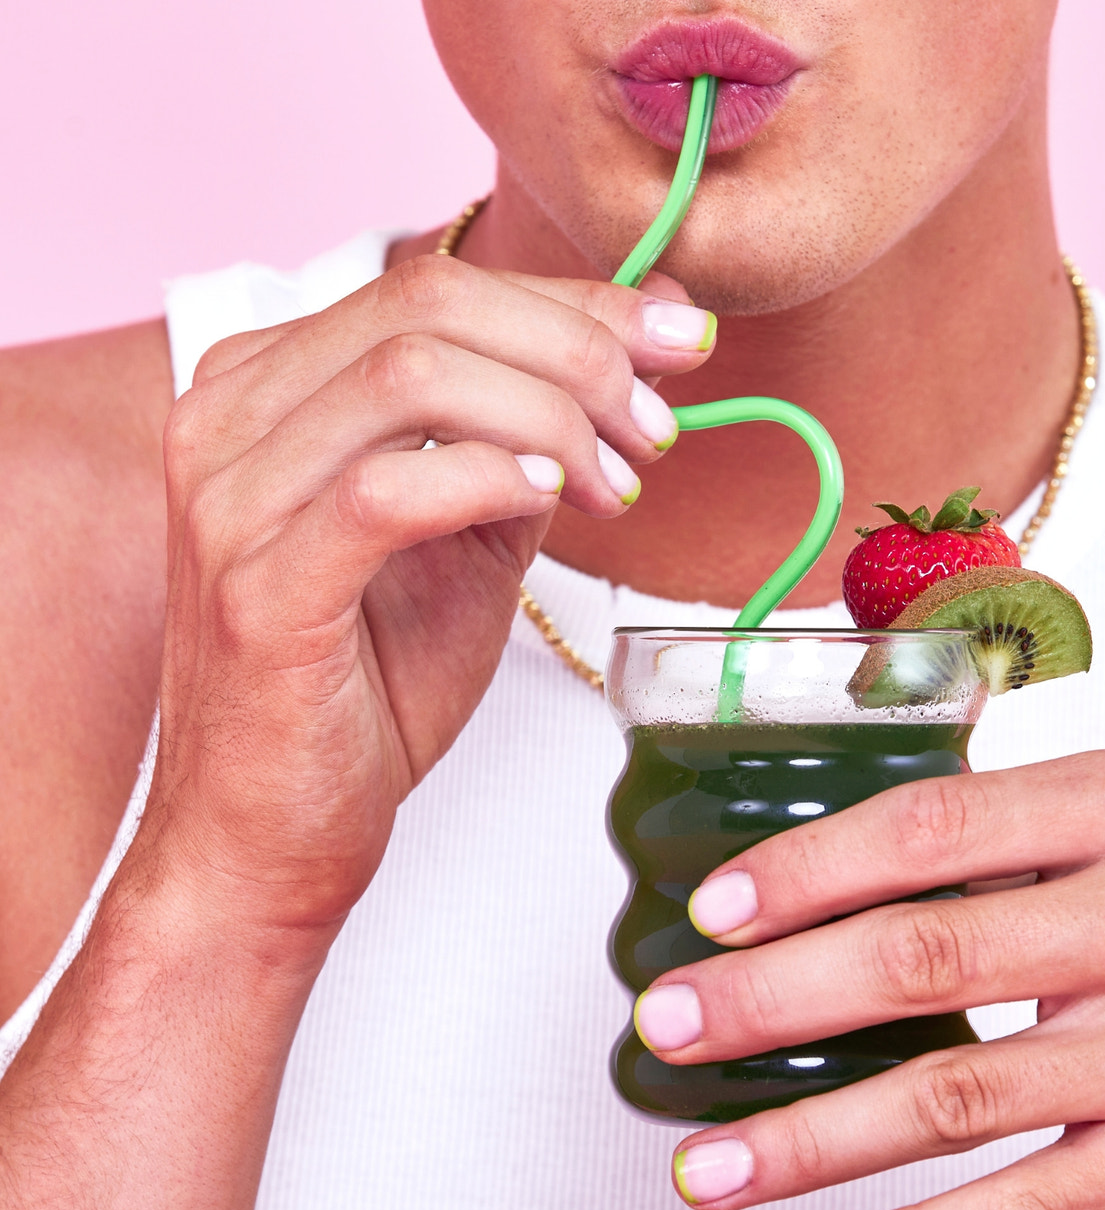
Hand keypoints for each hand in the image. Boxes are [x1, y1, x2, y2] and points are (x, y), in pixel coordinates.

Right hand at [143, 254, 715, 937]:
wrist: (275, 832)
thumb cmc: (367, 685)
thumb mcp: (472, 534)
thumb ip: (536, 435)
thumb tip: (648, 340)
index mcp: (270, 384)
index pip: (433, 287)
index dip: (576, 304)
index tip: (680, 343)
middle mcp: (230, 418)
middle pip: (427, 304)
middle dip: (578, 352)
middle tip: (655, 427)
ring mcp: (231, 499)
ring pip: (411, 375)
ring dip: (551, 417)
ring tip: (615, 485)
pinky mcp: (257, 589)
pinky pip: (386, 490)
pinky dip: (487, 477)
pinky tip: (549, 501)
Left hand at [643, 752, 1104, 1209]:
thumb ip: (1034, 830)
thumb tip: (862, 862)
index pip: (938, 826)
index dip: (812, 867)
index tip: (719, 905)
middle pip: (924, 961)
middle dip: (772, 998)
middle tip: (671, 1022)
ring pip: (954, 1097)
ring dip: (813, 1137)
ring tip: (712, 1165)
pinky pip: (1027, 1205)